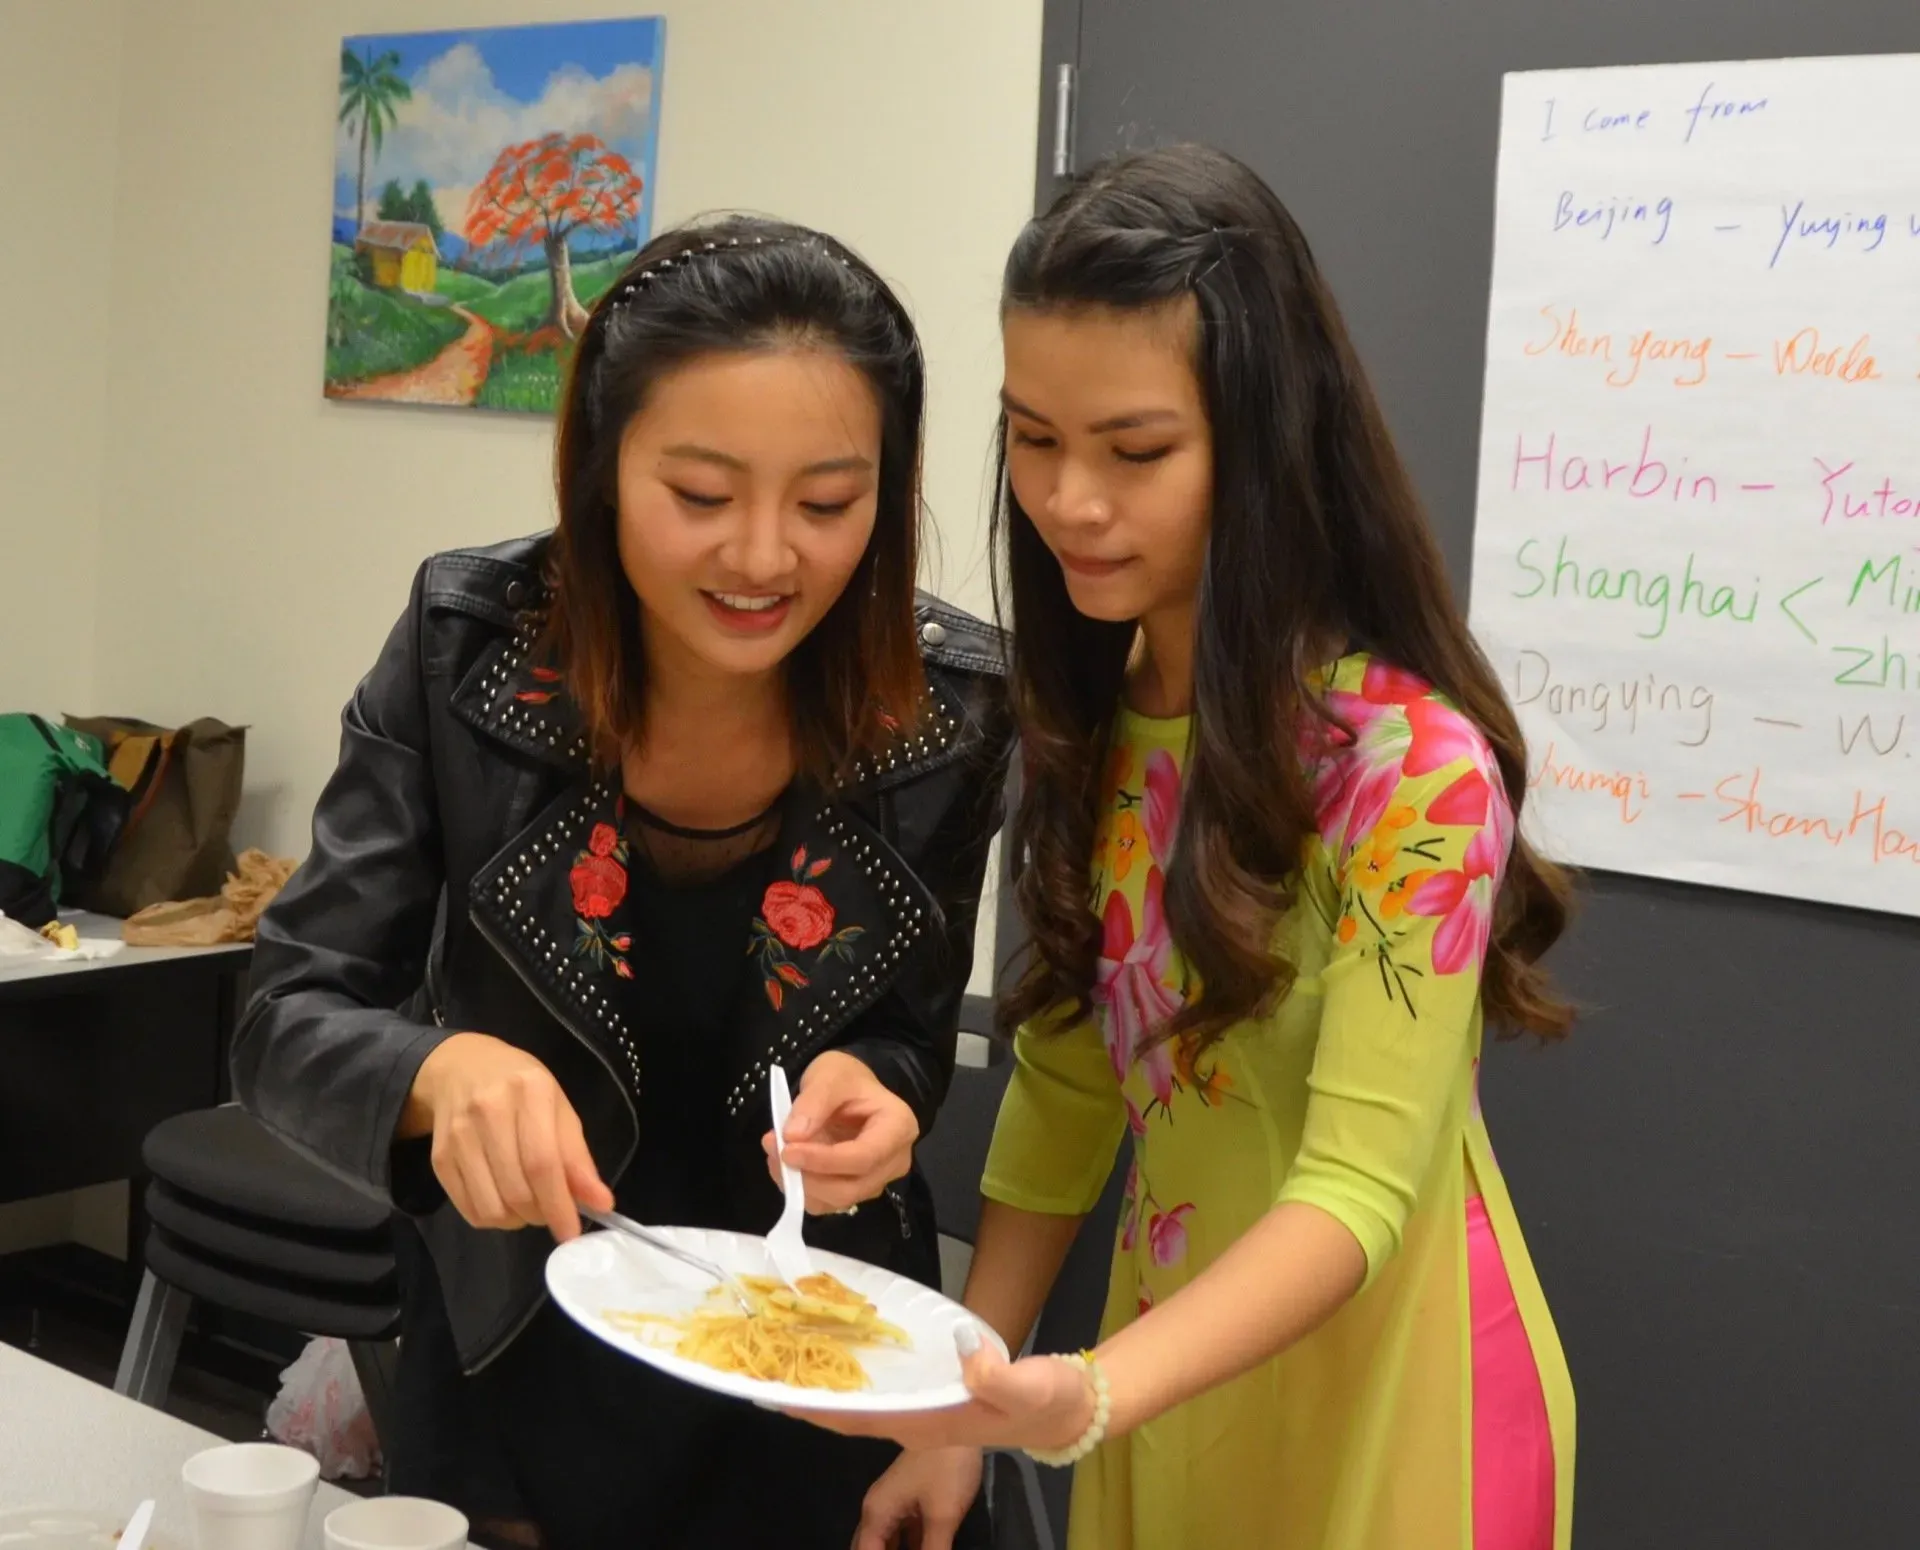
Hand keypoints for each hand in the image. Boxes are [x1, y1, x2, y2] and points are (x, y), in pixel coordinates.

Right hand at [403, 1032, 612, 1239]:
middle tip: (552, 1211)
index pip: (543, 1162)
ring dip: (517, 1220)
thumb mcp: (559, 1109)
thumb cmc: (521, 1088)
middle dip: (541, 1214)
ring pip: (491, 1206)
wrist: (461, 1068)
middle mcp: (489, 1111)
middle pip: (517, 1189)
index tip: (573, 1232)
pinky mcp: (439, 1158)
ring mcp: (458, 1135)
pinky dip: (493, 1218)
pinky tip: (505, 1201)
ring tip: (530, 1205)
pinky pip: (469, 1209)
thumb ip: (578, 1157)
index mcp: (529, 1091)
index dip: (559, 1204)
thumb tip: (601, 1204)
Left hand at [762, 1050, 917, 1214]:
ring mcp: (876, 1180)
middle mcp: (894, 1161)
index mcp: (898, 1127)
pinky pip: (826, 1204)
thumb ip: (813, 1101)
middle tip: (773, 1149)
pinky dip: (800, 1190)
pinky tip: (786, 1165)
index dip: (824, 1160)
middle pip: (850, 1187)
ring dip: (799, 1184)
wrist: (850, 1089)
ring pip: (836, 1200)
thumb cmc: (846, 1078)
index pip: (864, 1157)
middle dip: (807, 1176)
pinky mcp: (856, 1191)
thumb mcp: (830, 1075)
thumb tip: (792, 1136)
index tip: (787, 1150)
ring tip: (775, 1153)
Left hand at [795, 1326, 1095, 1454]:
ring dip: (828, 1385)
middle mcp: (918, 1420)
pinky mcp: (935, 1395)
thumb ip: (997, 1374)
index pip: (859, 1419)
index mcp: (930, 1422)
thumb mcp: (1029, 1386)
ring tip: (790, 1356)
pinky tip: (843, 1351)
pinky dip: (855, 1374)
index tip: (773, 1393)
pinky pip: (882, 1387)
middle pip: (849, 1414)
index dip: (815, 1408)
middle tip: (766, 1366)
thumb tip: (962, 1348)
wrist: (1071, 1410)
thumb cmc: (1048, 1401)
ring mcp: (925, 1410)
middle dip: (808, 1396)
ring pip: (862, 1402)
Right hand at [852, 1446, 982, 1549]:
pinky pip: (903, 1537)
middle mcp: (878, 1510)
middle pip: (870, 1549)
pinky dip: (911, 1548)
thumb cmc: (947, 1466)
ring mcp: (895, 1505)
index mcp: (876, 1513)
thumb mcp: (942, 1517)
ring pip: (887, 1544)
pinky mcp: (912, 1501)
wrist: (961, 1420)